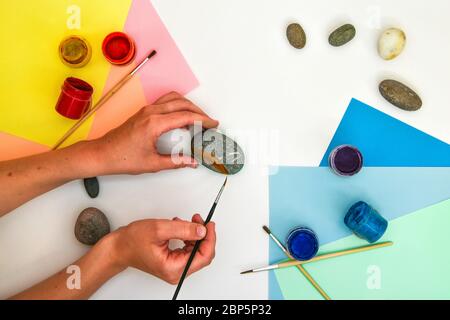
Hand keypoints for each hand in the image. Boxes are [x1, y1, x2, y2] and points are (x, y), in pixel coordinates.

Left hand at [92, 92, 218, 174]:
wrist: (102, 154)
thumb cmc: (122, 158)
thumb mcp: (152, 164)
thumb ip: (175, 162)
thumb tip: (192, 162)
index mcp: (154, 123)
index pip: (185, 116)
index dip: (203, 120)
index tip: (213, 124)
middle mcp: (151, 112)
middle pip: (182, 103)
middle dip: (199, 111)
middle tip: (208, 122)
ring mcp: (146, 110)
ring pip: (173, 98)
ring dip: (188, 105)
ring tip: (197, 118)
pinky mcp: (144, 112)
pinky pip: (165, 102)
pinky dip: (178, 105)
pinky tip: (181, 117)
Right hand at [110, 214, 215, 284]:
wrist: (120, 247)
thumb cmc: (133, 241)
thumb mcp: (160, 229)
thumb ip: (183, 229)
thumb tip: (202, 231)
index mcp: (173, 268)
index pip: (203, 257)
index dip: (210, 239)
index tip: (209, 225)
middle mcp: (176, 272)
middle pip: (202, 255)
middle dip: (203, 236)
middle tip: (200, 220)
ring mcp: (175, 269)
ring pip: (196, 252)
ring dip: (195, 235)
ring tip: (187, 222)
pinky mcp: (173, 263)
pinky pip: (188, 251)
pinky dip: (188, 238)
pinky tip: (182, 228)